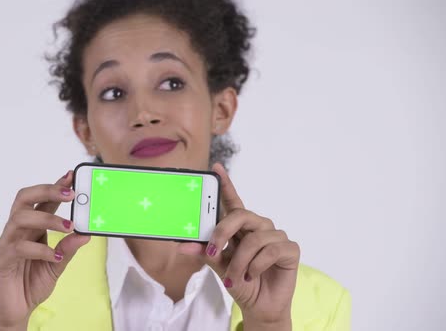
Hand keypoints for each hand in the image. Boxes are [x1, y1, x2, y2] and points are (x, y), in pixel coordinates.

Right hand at [0, 171, 89, 329]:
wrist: (14, 312)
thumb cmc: (30, 285)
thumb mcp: (57, 266)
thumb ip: (68, 249)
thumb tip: (85, 234)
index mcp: (31, 229)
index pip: (41, 201)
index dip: (55, 186)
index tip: (71, 175)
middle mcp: (16, 231)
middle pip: (24, 199)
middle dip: (47, 191)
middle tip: (71, 193)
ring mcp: (6, 244)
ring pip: (20, 218)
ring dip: (47, 218)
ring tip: (68, 226)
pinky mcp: (0, 260)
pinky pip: (18, 247)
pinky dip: (40, 249)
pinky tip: (55, 256)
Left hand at [178, 163, 299, 328]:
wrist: (259, 306)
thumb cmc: (240, 281)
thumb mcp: (218, 267)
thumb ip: (205, 253)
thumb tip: (183, 245)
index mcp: (240, 227)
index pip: (232, 201)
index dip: (226, 183)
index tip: (216, 167)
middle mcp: (258, 227)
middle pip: (241, 215)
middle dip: (222, 233)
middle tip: (212, 252)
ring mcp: (275, 236)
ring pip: (253, 238)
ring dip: (240, 261)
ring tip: (235, 276)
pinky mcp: (289, 249)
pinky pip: (271, 250)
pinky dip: (257, 265)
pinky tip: (252, 275)